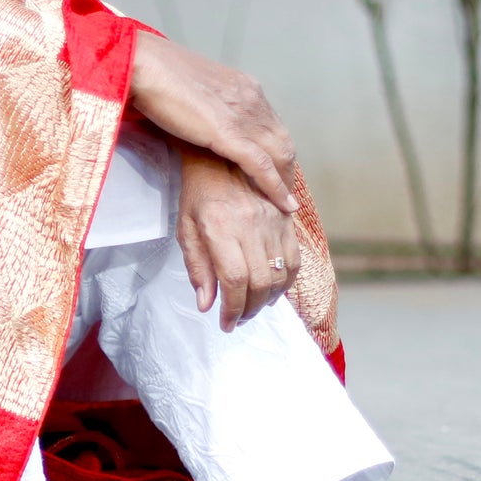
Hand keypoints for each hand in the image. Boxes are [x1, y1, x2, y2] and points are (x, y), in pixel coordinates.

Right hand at [129, 32, 297, 215]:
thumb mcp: (193, 90)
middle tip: (283, 193)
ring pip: (280, 154)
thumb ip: (207, 105)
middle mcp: (251, 98)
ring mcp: (242, 116)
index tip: (274, 169)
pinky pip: (261, 166)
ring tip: (285, 205)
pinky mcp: (228, 134)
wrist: (143, 65)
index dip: (275, 148)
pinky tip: (283, 205)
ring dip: (285, 181)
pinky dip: (275, 188)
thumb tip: (203, 119)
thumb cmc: (156, 74)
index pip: (271, 123)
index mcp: (244, 86)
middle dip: (286, 169)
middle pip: (282, 139)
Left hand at [176, 147, 299, 331]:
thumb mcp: (186, 229)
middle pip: (261, 282)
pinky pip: (294, 260)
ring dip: (267, 300)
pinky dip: (286, 282)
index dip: (233, 308)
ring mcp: (273, 222)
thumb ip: (197, 267)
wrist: (222, 157)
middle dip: (249, 309)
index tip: (226, 323)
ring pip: (280, 275)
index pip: (235, 280)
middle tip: (238, 319)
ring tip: (252, 307)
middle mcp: (251, 225)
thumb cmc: (198, 194)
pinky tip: (271, 290)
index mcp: (221, 227)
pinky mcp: (286, 220)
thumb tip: (206, 304)